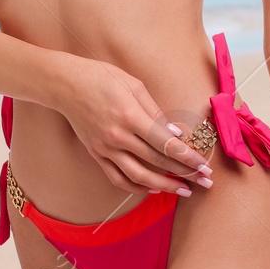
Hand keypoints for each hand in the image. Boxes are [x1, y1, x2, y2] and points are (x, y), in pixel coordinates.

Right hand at [48, 54, 213, 196]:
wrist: (65, 84)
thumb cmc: (101, 78)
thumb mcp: (134, 85)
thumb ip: (155, 112)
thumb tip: (175, 134)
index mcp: (130, 116)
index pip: (166, 143)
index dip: (188, 157)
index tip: (205, 166)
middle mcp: (118, 137)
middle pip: (157, 161)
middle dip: (185, 173)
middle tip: (205, 181)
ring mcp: (105, 148)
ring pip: (139, 176)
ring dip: (164, 186)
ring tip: (183, 190)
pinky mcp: (96, 154)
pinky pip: (118, 178)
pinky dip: (136, 187)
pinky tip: (152, 189)